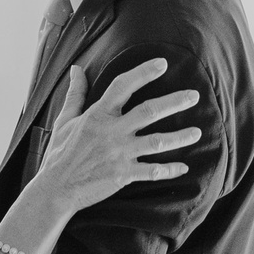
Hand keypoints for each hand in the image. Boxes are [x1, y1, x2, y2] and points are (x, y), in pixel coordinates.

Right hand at [35, 58, 201, 210]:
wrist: (56, 189)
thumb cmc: (60, 154)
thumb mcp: (64, 120)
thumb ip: (75, 94)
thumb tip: (77, 69)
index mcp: (98, 115)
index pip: (123, 86)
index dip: (143, 73)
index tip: (162, 64)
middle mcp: (112, 132)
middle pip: (149, 112)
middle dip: (174, 102)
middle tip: (194, 96)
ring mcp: (119, 154)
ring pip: (157, 142)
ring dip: (180, 137)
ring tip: (197, 133)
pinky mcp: (123, 175)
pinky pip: (152, 172)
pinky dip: (169, 170)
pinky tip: (184, 167)